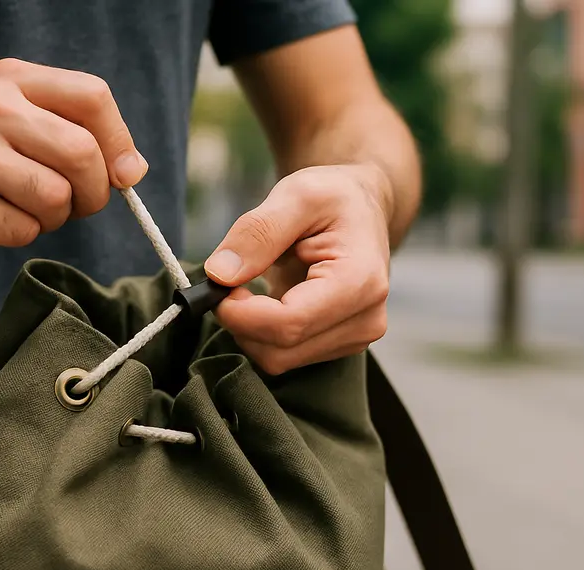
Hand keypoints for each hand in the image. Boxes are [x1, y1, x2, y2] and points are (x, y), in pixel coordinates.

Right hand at [0, 58, 146, 255]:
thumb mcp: (7, 116)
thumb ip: (70, 130)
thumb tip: (133, 170)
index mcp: (9, 80)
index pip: (92, 96)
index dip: (119, 140)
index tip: (123, 173)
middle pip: (81, 153)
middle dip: (94, 192)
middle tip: (79, 205)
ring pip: (55, 198)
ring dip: (56, 218)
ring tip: (30, 210)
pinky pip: (22, 229)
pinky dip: (22, 233)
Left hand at [204, 164, 392, 375]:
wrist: (360, 210)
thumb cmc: (332, 198)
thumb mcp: (295, 195)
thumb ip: (257, 232)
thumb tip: (219, 275)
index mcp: (361, 282)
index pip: (289, 323)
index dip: (241, 313)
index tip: (218, 285)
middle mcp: (365, 320)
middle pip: (279, 350)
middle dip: (241, 320)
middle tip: (231, 280)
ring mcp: (354, 339)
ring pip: (277, 359)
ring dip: (249, 328)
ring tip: (253, 285)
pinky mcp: (337, 347)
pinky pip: (283, 356)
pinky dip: (261, 332)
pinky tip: (268, 300)